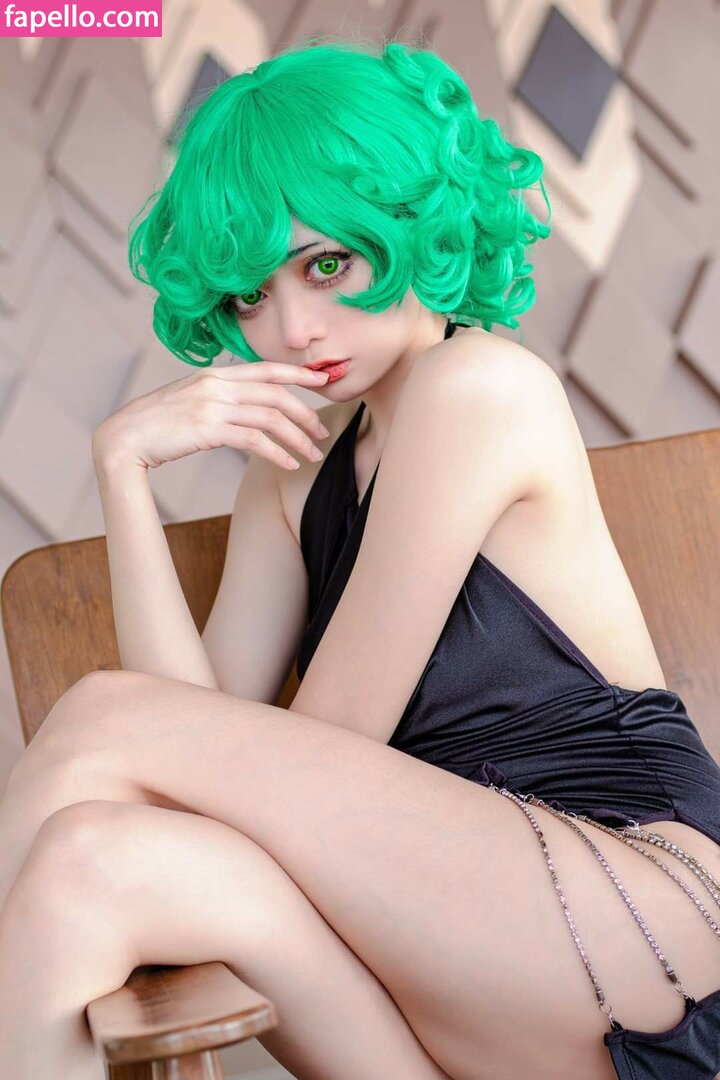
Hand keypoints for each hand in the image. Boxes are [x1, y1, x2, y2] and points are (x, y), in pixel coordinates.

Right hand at [91, 361, 331, 472]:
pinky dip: (277, 453)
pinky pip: (254, 440)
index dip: (298, 373)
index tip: (322, 380)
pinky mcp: (208, 429)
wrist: (124, 438)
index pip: (266, 368)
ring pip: (270, 418)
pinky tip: (288, 464)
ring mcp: (212, 405)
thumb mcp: (189, 400)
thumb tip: (246, 407)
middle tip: (321, 433)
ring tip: (312, 455)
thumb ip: (218, 398)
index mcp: (214, 374)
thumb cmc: (156, 425)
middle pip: (276, 394)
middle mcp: (216, 385)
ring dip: (297, 438)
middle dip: (305, 414)